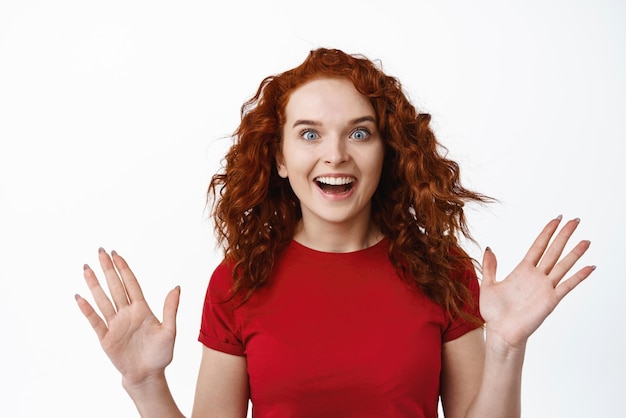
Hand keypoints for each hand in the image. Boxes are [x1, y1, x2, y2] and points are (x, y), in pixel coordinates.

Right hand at [75, 248, 179, 386]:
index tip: (116, 254)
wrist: (148, 375)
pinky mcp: (106, 338)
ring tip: (86, 269)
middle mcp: (126, 313)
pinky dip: (87, 309)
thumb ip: (171, 309)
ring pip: (103, 299)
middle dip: (108, 269)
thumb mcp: (169, 331)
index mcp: (142, 309)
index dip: (123, 269)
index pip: (130, 284)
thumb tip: (176, 287)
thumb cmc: (160, 354)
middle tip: (100, 251)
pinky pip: (95, 321)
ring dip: (94, 284)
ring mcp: (115, 324)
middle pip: (115, 287)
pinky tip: (80, 297)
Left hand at [479, 216, 594, 350]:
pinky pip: (567, 285)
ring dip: (575, 253)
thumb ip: (490, 267)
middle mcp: (536, 276)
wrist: (500, 332)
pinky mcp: (550, 300)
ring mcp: (545, 287)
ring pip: (563, 265)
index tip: (556, 219)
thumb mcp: (488, 284)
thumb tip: (489, 248)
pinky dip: (579, 276)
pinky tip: (590, 267)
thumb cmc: (494, 312)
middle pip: (553, 251)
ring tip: (586, 240)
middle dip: (564, 235)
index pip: (538, 246)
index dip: (547, 233)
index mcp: (522, 271)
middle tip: (575, 220)